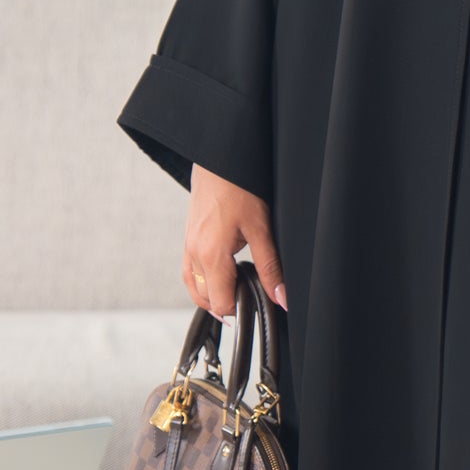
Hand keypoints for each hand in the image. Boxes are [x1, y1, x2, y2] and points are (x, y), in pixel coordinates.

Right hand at [183, 164, 285, 317]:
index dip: (240, 310)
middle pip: (205, 300)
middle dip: (227, 305)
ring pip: (194, 288)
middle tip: (250, 297)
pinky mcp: (188, 239)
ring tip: (236, 294)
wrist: (219, 160)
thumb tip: (281, 297)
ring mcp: (188, 246)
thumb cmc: (239, 188)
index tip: (257, 303)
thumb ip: (270, 267)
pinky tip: (219, 278)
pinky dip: (202, 283)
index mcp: (211, 255)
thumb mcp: (261, 229)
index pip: (221, 303)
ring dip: (212, 297)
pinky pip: (189, 273)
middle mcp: (194, 254)